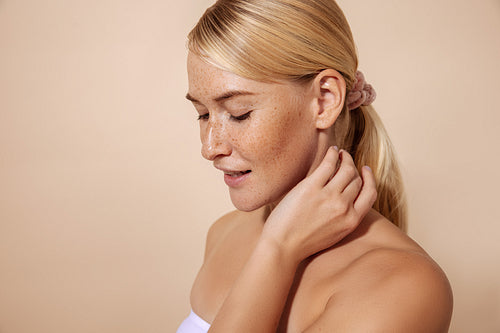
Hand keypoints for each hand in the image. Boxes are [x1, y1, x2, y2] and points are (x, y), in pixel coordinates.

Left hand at [261, 146, 376, 262]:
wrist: (282, 246)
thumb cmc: (303, 241)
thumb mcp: (334, 233)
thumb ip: (344, 217)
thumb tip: (346, 196)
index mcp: (351, 221)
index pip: (370, 194)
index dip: (369, 179)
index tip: (365, 170)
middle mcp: (343, 207)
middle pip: (356, 180)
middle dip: (353, 168)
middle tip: (346, 160)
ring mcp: (328, 196)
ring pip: (346, 170)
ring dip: (345, 158)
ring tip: (340, 154)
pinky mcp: (311, 187)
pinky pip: (327, 164)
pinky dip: (332, 155)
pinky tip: (331, 151)